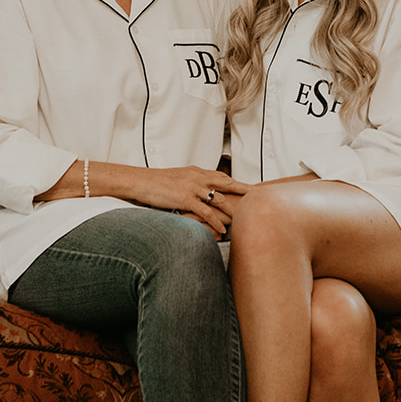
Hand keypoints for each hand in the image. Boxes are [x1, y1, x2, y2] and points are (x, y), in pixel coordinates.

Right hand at [134, 167, 249, 237]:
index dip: (238, 184)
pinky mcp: (185, 198)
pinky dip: (216, 222)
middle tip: (260, 199)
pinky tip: (223, 230)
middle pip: (227, 184)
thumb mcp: (178, 178)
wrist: (140, 181)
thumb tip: (202, 192)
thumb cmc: (157, 182)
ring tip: (245, 219)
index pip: (223, 177)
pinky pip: (205, 212)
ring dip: (232, 211)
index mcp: (197, 172)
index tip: (252, 188)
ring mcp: (192, 187)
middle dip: (244, 192)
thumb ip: (193, 183)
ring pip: (219, 199)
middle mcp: (198, 177)